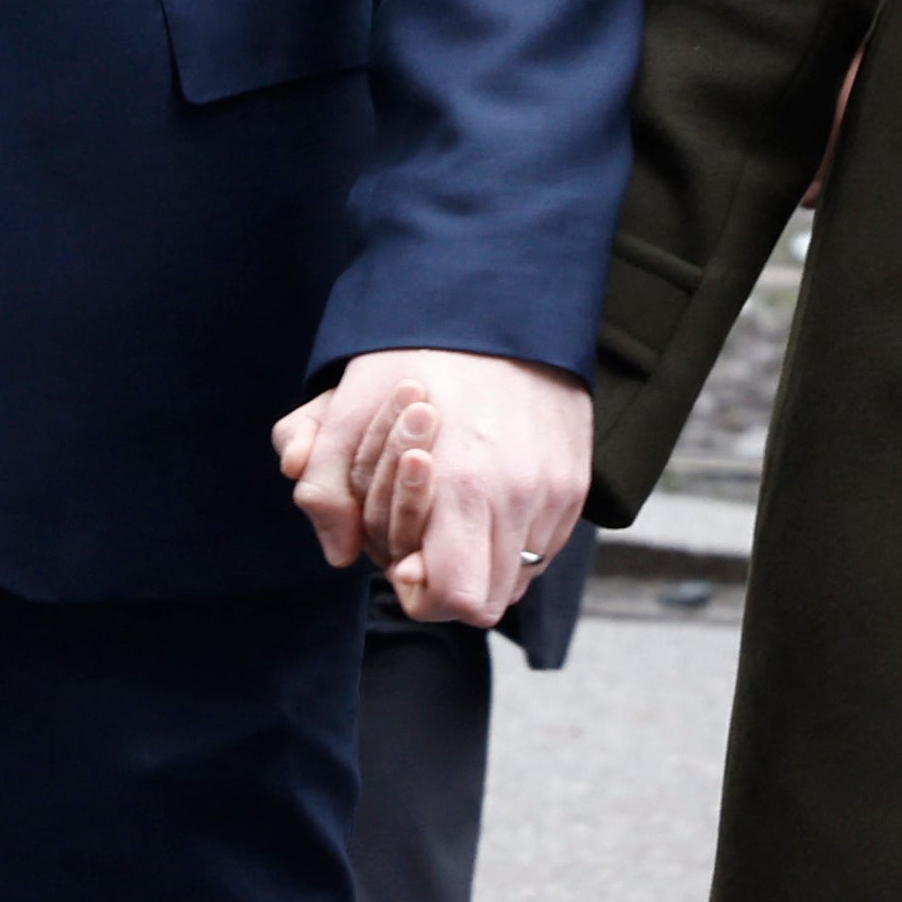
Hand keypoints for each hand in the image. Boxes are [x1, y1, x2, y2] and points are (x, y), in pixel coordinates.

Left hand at [273, 350, 591, 627]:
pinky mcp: (576, 480)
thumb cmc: (416, 353)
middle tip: (426, 534)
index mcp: (467, 487)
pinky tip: (486, 492)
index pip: (457, 600)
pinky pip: (545, 544)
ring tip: (457, 508)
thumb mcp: (348, 408)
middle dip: (448, 577)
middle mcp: (523, 497)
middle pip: (488, 600)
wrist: (496, 300)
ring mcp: (557, 491)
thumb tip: (338, 552)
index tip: (404, 556)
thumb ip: (325, 488)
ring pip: (518, 576)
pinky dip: (512, 535)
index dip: (420, 591)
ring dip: (482, 558)